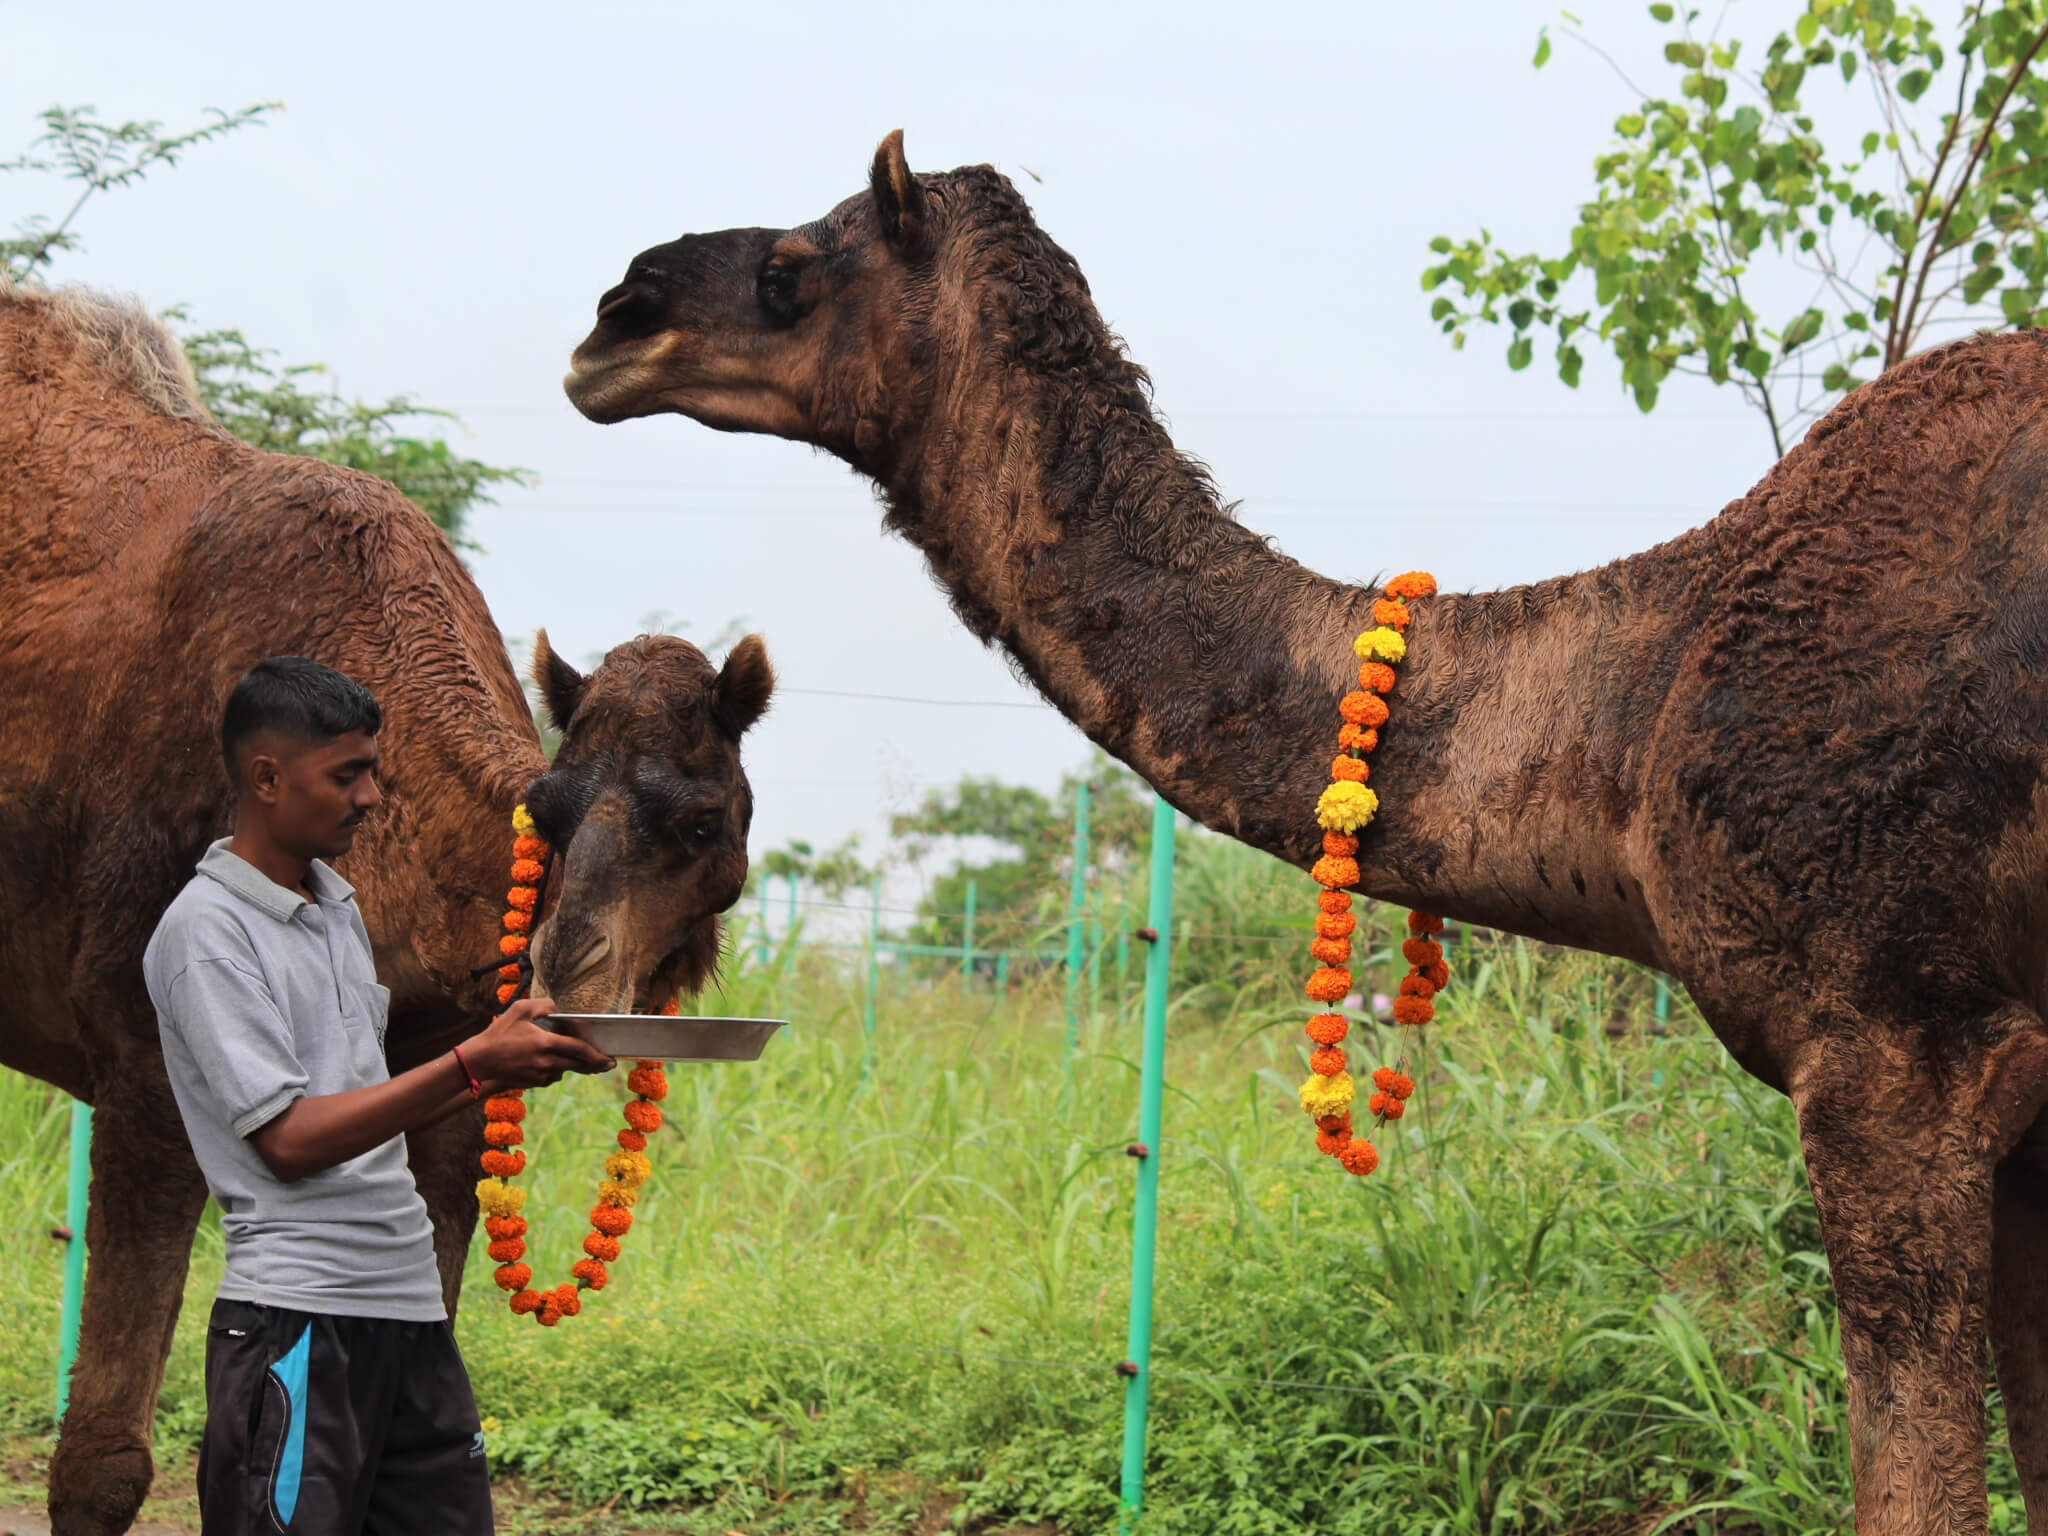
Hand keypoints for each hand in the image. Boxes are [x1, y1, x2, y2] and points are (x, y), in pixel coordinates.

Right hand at [463, 998, 614, 1090]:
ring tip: (574, 1058)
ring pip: (564, 1070)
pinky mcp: (533, 1083)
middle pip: (577, 1064)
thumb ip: (543, 1005)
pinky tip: (548, 1061)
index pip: (578, 1049)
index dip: (596, 1055)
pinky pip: (551, 1076)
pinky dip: (555, 1069)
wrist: (480, 1060)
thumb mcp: (520, 1009)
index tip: (609, 1059)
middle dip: (594, 1065)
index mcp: (546, 1043)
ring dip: (570, 1064)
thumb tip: (557, 1007)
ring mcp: (539, 1074)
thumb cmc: (499, 1033)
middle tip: (606, 1064)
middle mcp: (546, 1061)